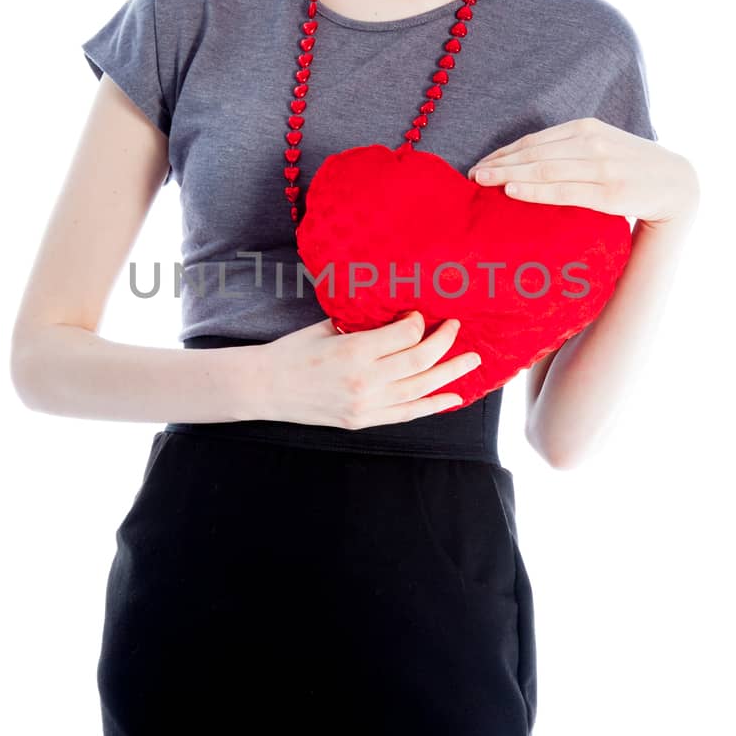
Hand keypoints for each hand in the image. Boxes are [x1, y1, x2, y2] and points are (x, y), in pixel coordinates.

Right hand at [260, 313, 480, 429]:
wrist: (264, 388)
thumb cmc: (292, 351)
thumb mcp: (326, 327)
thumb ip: (361, 323)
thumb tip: (394, 313)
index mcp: (354, 350)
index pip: (406, 335)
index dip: (420, 322)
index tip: (420, 314)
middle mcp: (365, 380)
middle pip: (420, 360)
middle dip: (444, 342)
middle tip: (456, 328)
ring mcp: (366, 405)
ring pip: (421, 388)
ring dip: (450, 372)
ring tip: (472, 360)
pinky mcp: (363, 421)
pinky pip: (407, 414)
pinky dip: (434, 405)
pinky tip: (454, 396)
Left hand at [467, 116, 699, 227]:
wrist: (678, 184)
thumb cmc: (632, 168)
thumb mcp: (602, 147)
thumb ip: (570, 150)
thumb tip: (527, 163)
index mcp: (586, 128)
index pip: (534, 140)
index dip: (504, 152)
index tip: (480, 163)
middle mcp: (592, 143)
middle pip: (534, 153)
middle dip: (500, 163)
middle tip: (471, 175)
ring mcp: (601, 167)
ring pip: (544, 170)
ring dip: (509, 176)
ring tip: (482, 183)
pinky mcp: (610, 193)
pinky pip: (564, 191)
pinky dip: (535, 191)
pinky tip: (513, 192)